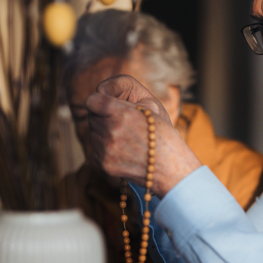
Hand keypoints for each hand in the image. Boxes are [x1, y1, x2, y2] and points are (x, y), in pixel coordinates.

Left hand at [85, 75, 201, 196]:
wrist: (170, 168)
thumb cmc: (162, 134)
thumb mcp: (149, 107)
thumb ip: (122, 97)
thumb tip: (99, 94)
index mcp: (122, 115)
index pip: (92, 100)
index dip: (99, 100)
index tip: (105, 103)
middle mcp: (111, 133)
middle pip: (92, 117)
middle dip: (103, 116)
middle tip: (122, 122)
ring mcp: (106, 151)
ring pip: (93, 133)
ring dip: (104, 132)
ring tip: (125, 137)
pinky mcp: (103, 165)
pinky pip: (96, 149)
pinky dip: (105, 148)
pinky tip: (123, 149)